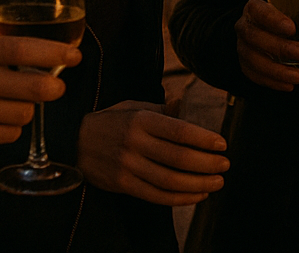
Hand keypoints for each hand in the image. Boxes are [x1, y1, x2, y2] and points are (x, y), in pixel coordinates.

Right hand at [0, 29, 80, 149]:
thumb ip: (0, 47)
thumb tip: (45, 53)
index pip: (25, 49)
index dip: (56, 53)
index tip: (74, 56)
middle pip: (36, 87)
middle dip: (52, 88)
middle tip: (52, 86)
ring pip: (25, 114)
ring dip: (26, 108)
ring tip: (12, 101)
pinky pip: (9, 134)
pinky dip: (10, 127)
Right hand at [77, 100, 229, 205]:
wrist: (73, 143)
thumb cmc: (110, 122)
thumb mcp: (133, 107)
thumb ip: (161, 109)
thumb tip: (182, 101)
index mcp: (141, 119)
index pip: (179, 131)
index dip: (204, 139)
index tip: (222, 144)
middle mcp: (135, 143)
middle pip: (179, 158)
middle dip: (207, 163)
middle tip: (225, 165)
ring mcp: (128, 166)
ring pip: (170, 180)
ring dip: (198, 183)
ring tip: (217, 182)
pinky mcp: (122, 185)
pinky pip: (156, 195)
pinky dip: (180, 198)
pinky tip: (198, 195)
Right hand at [235, 0, 298, 90]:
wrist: (263, 29)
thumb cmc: (284, 15)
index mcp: (255, 7)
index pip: (258, 10)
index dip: (272, 19)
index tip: (292, 28)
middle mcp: (245, 26)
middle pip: (254, 36)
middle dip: (278, 47)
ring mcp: (242, 47)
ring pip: (252, 59)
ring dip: (275, 70)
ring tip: (298, 77)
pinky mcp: (245, 65)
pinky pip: (253, 75)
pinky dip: (270, 82)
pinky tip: (288, 86)